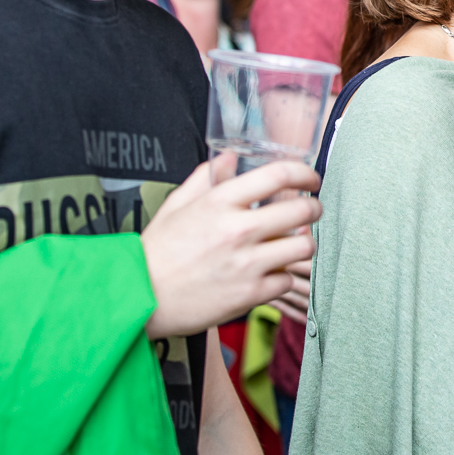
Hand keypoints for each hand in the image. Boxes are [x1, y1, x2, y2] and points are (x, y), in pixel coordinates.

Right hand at [141, 156, 321, 338]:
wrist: (139, 297)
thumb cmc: (157, 252)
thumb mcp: (176, 206)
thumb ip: (206, 179)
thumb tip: (228, 157)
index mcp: (219, 202)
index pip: (278, 175)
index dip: (304, 173)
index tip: (310, 178)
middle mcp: (237, 230)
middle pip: (302, 210)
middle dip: (314, 208)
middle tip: (312, 211)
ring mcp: (246, 263)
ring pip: (303, 246)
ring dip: (304, 244)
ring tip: (295, 244)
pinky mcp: (250, 294)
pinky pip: (287, 280)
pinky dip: (283, 277)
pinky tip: (272, 273)